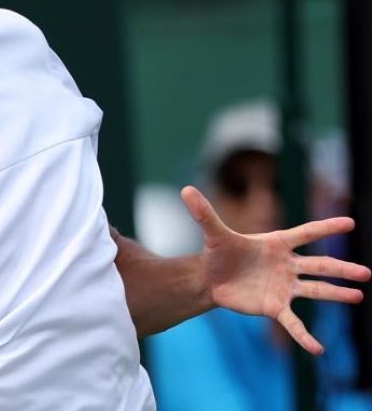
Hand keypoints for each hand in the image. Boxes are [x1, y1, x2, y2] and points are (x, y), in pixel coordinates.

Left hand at [182, 185, 371, 353]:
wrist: (212, 279)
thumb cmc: (220, 253)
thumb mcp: (213, 233)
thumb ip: (204, 213)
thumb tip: (185, 189)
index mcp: (277, 243)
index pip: (306, 233)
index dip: (325, 228)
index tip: (349, 223)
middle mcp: (287, 265)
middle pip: (319, 265)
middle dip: (341, 269)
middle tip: (366, 273)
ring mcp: (284, 287)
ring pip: (315, 290)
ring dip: (336, 294)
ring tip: (357, 296)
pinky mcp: (275, 306)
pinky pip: (294, 323)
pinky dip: (304, 336)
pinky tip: (318, 350)